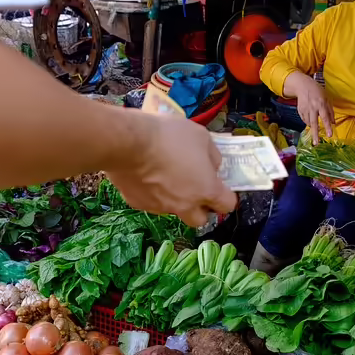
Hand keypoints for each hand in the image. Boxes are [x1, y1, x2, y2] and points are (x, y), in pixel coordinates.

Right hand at [106, 112, 236, 227]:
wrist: (128, 142)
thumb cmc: (170, 136)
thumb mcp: (201, 136)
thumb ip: (212, 156)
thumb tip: (212, 167)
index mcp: (206, 190)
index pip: (227, 205)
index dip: (225, 196)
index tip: (218, 185)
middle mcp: (186, 205)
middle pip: (200, 219)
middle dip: (200, 207)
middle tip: (194, 188)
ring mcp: (161, 208)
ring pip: (173, 210)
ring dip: (175, 199)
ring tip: (164, 176)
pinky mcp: (139, 204)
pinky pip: (151, 202)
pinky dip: (152, 193)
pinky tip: (145, 174)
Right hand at [288, 72, 334, 143]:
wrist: (303, 86)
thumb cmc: (318, 91)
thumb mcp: (327, 99)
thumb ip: (330, 111)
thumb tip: (333, 123)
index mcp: (320, 104)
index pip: (325, 118)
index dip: (327, 127)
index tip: (329, 135)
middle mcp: (312, 108)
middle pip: (314, 123)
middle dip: (315, 134)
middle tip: (316, 144)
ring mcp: (305, 109)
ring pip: (309, 123)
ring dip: (313, 127)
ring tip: (315, 129)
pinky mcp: (299, 111)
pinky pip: (305, 120)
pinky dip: (308, 122)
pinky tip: (310, 119)